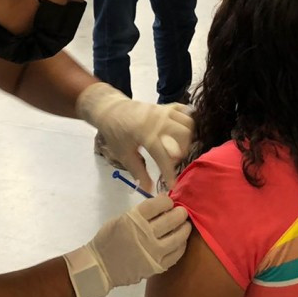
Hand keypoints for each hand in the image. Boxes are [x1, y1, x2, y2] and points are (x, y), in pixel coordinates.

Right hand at [62, 196, 190, 296]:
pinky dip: (181, 246)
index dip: (167, 201)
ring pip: (178, 237)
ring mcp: (153, 251)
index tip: (169, 202)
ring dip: (184, 229)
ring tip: (185, 225)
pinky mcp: (157, 266)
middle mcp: (145, 234)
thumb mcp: (121, 219)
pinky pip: (176, 255)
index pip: (159, 205)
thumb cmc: (109, 240)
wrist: (101, 266)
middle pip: (172, 220)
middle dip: (180, 213)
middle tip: (182, 212)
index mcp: (134, 219)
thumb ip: (141, 213)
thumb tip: (162, 205)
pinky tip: (181, 242)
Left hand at [76, 82, 193, 191]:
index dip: (169, 173)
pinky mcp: (165, 106)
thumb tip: (149, 189)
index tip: (172, 185)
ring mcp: (163, 111)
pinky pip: (184, 111)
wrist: (110, 110)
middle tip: (171, 161)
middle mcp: (158, 121)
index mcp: (145, 134)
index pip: (164, 156)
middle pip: (183, 136)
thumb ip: (138, 172)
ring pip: (187, 124)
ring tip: (176, 148)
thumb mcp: (124, 155)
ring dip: (186, 138)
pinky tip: (181, 132)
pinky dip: (186, 122)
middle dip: (181, 152)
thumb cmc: (115, 133)